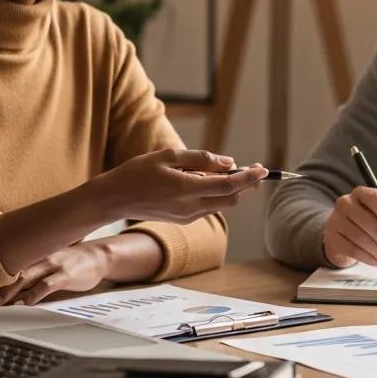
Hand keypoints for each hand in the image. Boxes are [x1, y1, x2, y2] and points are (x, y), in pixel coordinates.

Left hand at [0, 241, 114, 306]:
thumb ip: (28, 276)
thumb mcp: (47, 265)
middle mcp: (39, 258)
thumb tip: (4, 294)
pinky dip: (34, 294)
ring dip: (8, 293)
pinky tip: (26, 304)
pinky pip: (47, 284)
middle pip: (10, 273)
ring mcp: (53, 265)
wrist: (98, 256)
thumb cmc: (69, 264)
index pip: (6, 269)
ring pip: (24, 278)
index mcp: (32, 256)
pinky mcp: (66, 274)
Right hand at [95, 149, 266, 223]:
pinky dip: (213, 193)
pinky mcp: (183, 220)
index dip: (249, 177)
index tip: (263, 169)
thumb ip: (201, 159)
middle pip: (231, 199)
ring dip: (228, 188)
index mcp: (187, 190)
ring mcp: (187, 217)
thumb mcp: (168, 156)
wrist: (113, 200)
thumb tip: (228, 162)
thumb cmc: (137, 173)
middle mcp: (190, 208)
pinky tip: (199, 180)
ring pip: (221, 203)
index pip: (229, 186)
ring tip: (214, 170)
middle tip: (250, 167)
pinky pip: (208, 206)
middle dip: (244, 184)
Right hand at [323, 186, 376, 266]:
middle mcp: (345, 203)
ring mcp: (335, 220)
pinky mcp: (331, 238)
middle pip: (368, 221)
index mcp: (361, 193)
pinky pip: (353, 250)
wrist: (342, 236)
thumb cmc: (367, 223)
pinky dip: (369, 258)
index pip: (375, 198)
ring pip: (361, 237)